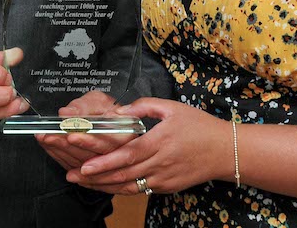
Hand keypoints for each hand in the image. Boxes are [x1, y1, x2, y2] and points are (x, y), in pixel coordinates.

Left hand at [36, 90, 135, 170]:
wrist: (109, 120)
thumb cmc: (106, 109)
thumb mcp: (99, 100)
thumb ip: (84, 106)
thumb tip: (67, 113)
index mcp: (124, 134)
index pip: (107, 143)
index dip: (88, 141)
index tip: (70, 135)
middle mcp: (117, 152)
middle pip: (93, 157)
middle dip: (67, 146)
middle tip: (50, 136)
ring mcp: (106, 165)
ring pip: (83, 166)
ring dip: (61, 153)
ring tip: (46, 139)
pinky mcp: (94, 171)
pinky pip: (78, 169)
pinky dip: (62, 159)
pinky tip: (52, 149)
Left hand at [67, 98, 229, 194]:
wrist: (226, 151)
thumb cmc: (199, 126)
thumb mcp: (172, 107)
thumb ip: (144, 107)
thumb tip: (120, 111)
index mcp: (159, 142)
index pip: (127, 155)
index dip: (104, 162)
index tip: (84, 165)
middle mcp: (159, 165)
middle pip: (122, 174)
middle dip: (95, 177)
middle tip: (71, 175)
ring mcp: (163, 179)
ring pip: (128, 186)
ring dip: (103, 186)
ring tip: (81, 182)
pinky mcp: (166, 187)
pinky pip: (139, 190)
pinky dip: (120, 188)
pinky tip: (105, 184)